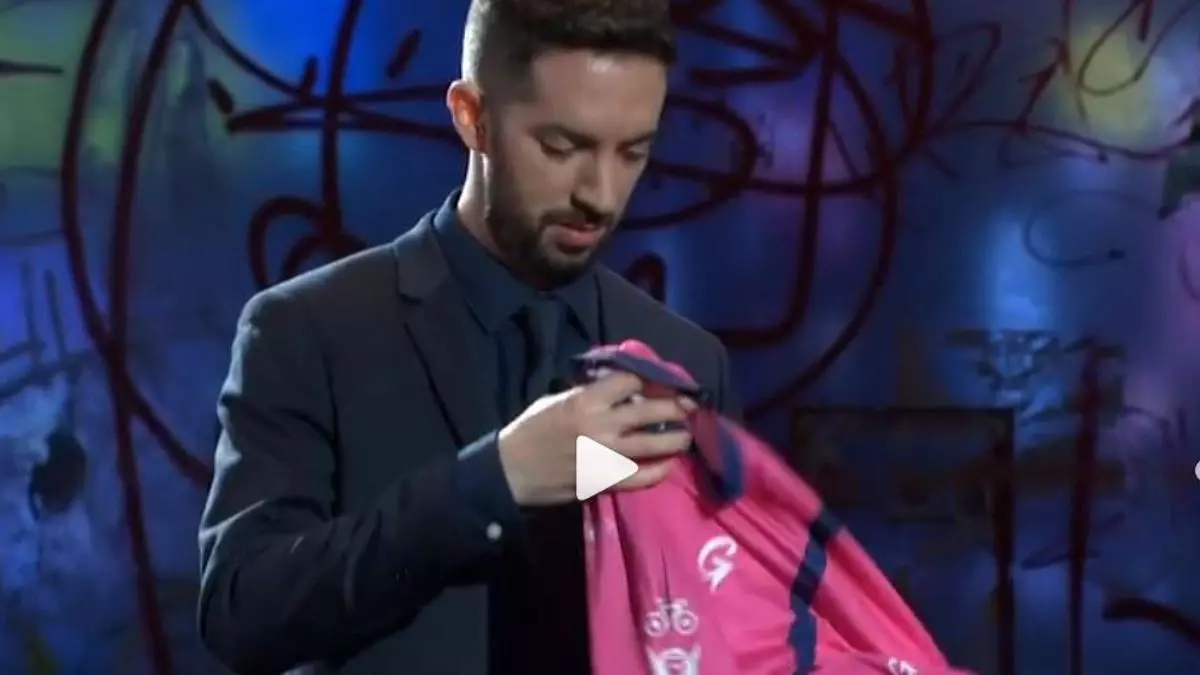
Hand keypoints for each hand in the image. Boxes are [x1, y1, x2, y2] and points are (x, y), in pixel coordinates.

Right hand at [496, 371, 693, 504]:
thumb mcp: (557, 399)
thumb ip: (589, 393)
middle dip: (678, 406)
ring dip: (677, 438)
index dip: (652, 379)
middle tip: (691, 407)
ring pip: (655, 443)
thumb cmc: (531, 429)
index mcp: (588, 399)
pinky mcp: (605, 480)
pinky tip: (669, 465)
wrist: (511, 470)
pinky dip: (659, 471)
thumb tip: (620, 389)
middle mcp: (602, 424)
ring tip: (687, 435)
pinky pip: (641, 477)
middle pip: (653, 409)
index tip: (665, 382)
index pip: (632, 380)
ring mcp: (606, 455)